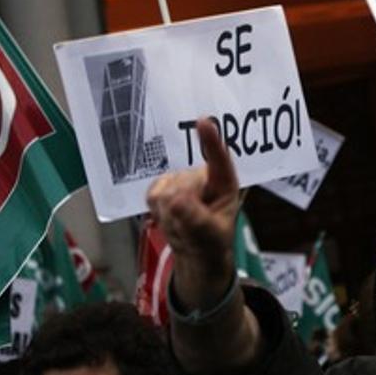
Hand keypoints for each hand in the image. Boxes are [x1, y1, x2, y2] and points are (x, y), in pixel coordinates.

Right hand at [147, 118, 239, 309]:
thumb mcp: (210, 234)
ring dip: (170, 216)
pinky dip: (158, 213)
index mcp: (224, 183)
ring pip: (164, 192)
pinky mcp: (161, 187)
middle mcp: (202, 175)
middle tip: (191, 229)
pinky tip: (169, 219)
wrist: (196, 252)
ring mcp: (180, 179)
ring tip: (183, 226)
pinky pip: (152, 196)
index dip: (210, 140)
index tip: (203, 122)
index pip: (218, 159)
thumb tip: (175, 199)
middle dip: (182, 209)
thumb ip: (195, 218)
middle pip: (182, 183)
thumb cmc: (211, 240)